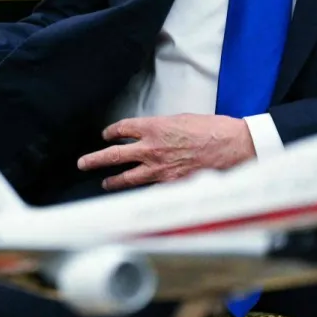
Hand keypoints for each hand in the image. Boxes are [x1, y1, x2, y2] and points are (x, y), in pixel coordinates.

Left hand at [76, 114, 254, 189]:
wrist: (234, 146)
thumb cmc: (214, 129)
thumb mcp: (182, 119)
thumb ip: (162, 128)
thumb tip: (152, 135)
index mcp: (154, 127)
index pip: (122, 130)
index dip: (111, 132)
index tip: (106, 135)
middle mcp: (152, 149)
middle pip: (114, 155)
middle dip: (96, 160)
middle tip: (82, 163)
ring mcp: (160, 169)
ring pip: (128, 177)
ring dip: (114, 180)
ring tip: (104, 182)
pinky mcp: (172, 185)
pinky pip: (150, 190)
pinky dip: (141, 193)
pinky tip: (136, 196)